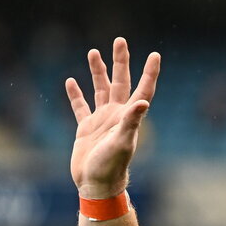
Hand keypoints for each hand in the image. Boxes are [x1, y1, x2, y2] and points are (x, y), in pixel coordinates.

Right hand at [65, 37, 159, 198]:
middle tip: (120, 41)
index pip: (142, 89)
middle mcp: (117, 116)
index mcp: (129, 117)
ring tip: (94, 52)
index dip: (149, 72)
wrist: (97, 185)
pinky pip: (81, 107)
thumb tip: (142, 102)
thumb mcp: (123, 141)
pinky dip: (76, 95)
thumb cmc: (111, 166)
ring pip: (100, 90)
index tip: (155, 54)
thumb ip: (132, 121)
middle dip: (120, 62)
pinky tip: (71, 82)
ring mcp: (102, 121)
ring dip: (98, 72)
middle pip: (120, 82)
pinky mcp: (86, 129)